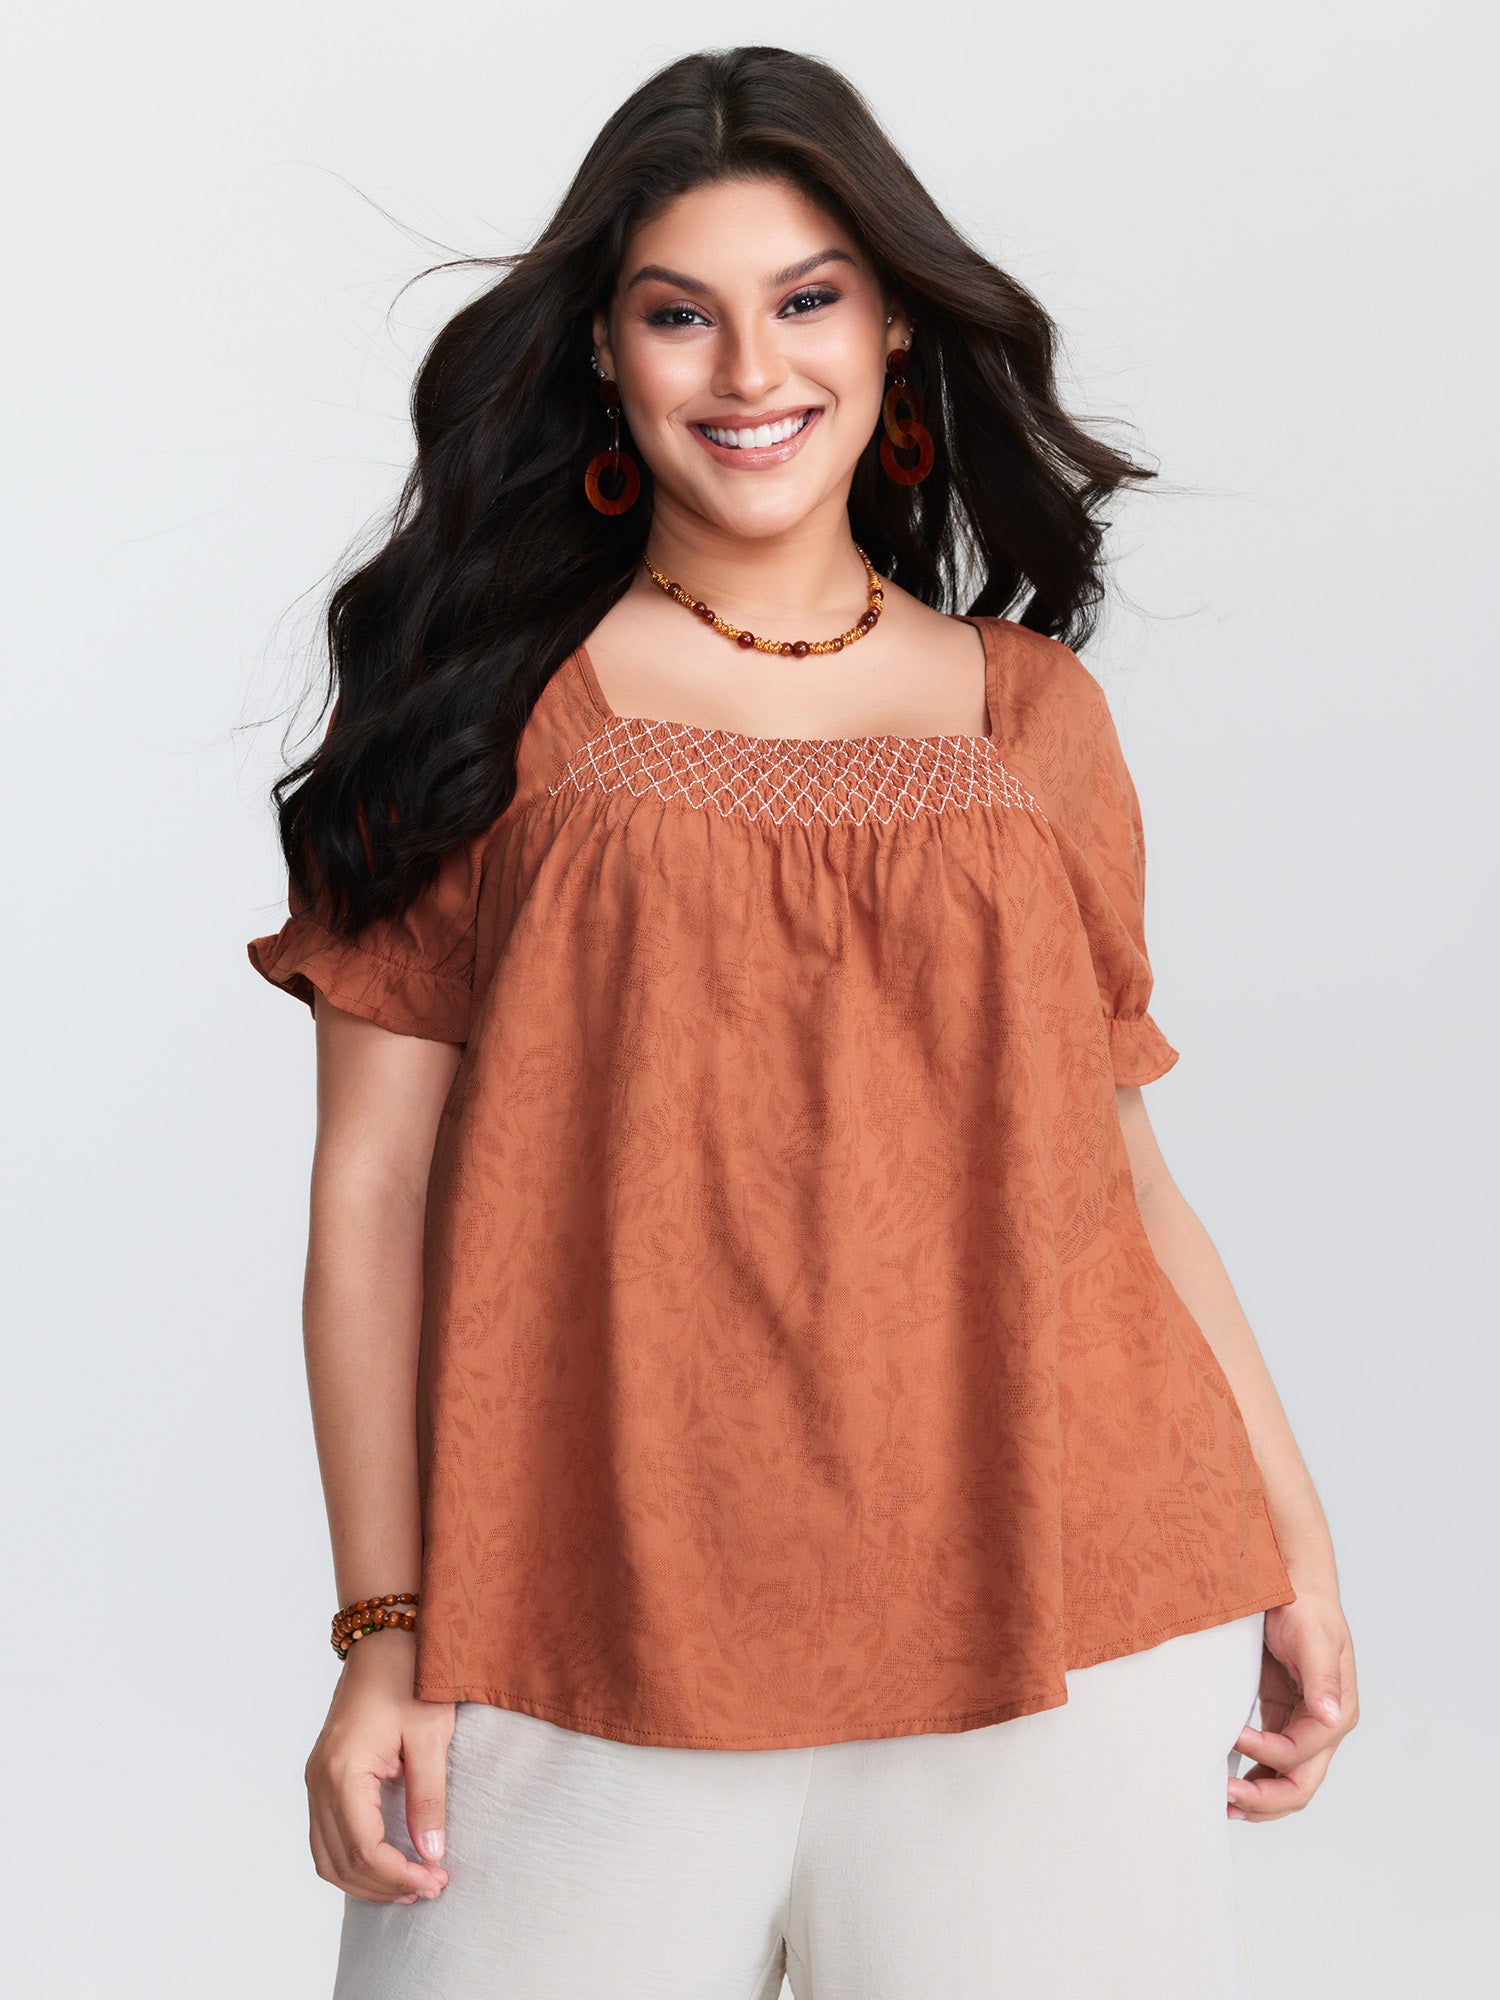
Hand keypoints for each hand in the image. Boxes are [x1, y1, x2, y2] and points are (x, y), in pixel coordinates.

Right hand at [304, 1628, 455, 1903]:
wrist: (386, 1639)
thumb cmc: (411, 1678)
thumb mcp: (430, 1736)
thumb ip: (429, 1797)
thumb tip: (432, 1854)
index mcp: (343, 1770)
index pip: (364, 1848)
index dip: (399, 1875)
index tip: (436, 1880)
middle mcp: (319, 1780)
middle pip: (341, 1861)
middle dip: (384, 1885)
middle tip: (430, 1888)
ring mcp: (315, 1779)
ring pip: (327, 1856)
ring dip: (365, 1880)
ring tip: (410, 1886)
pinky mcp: (322, 1777)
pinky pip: (325, 1837)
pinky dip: (351, 1860)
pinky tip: (386, 1864)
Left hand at [1228, 1589, 1358, 1821]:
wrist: (1292, 1584)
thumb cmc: (1304, 1607)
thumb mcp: (1312, 1638)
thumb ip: (1321, 1679)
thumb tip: (1333, 1718)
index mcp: (1336, 1712)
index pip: (1300, 1753)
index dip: (1266, 1753)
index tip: (1232, 1736)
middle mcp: (1323, 1726)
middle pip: (1300, 1783)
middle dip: (1265, 1799)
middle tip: (1225, 1799)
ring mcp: (1302, 1724)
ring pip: (1286, 1779)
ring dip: (1259, 1797)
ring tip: (1222, 1803)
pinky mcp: (1281, 1716)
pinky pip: (1271, 1759)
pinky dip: (1254, 1775)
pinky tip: (1228, 1780)